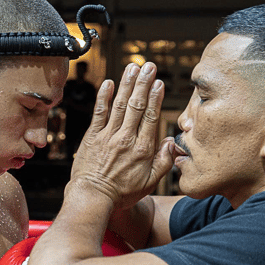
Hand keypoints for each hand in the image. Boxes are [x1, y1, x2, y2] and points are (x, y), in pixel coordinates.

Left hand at [70, 62, 173, 209]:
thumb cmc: (121, 193)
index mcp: (142, 149)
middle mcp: (126, 139)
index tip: (158, 82)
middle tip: (148, 66)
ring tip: (133, 68)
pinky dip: (104, 97)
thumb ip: (163, 162)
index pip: (151, 117)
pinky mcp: (92, 136)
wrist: (92, 197)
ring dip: (127, 85)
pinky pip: (99, 113)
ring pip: (120, 105)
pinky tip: (109, 83)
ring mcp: (108, 136)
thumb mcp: (150, 183)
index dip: (155, 97)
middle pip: (137, 106)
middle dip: (143, 84)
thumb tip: (171, 142)